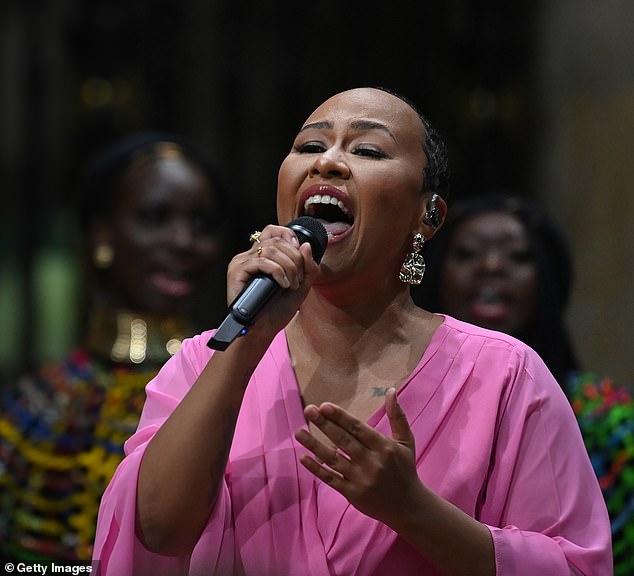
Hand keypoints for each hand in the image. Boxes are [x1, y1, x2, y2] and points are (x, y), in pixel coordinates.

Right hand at [225, 224, 318, 334]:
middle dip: (295, 258)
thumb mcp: (301, 286)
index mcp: (261, 255)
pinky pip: (261, 261)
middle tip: (299, 279)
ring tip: (292, 284)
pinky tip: (283, 285)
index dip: (289, 236)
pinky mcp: (237, 271)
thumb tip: (306, 245)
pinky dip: (277, 272)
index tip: (301, 254)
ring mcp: (241, 262)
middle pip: (276, 240)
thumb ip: (308, 267)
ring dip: (288, 266)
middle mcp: (249, 255)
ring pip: (270, 249)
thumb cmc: (278, 310)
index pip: (273, 231)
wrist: (263, 330)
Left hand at [295, 388, 420, 527]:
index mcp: (383, 447)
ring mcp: (360, 479)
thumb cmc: (405, 469)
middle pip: (343, 440)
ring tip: (299, 432)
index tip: (324, 405)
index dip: (340, 416)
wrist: (407, 506)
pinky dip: (316, 469)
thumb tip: (391, 390)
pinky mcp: (352, 493)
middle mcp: (371, 462)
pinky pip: (331, 479)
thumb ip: (397, 416)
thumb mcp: (406, 441)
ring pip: (333, 459)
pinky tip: (303, 458)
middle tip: (308, 410)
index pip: (358, 428)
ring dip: (314, 445)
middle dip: (324, 424)